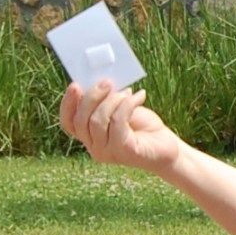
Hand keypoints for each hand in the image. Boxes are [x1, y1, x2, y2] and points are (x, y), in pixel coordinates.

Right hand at [58, 81, 180, 172]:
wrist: (168, 146)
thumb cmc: (144, 127)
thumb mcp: (121, 109)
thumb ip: (107, 100)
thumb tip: (100, 81)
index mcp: (89, 136)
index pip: (68, 123)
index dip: (68, 104)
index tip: (75, 85)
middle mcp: (94, 148)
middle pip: (81, 120)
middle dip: (92, 97)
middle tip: (107, 82)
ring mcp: (107, 153)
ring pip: (97, 121)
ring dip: (113, 100)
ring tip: (128, 92)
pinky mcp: (123, 152)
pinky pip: (118, 122)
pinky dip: (128, 104)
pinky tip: (140, 96)